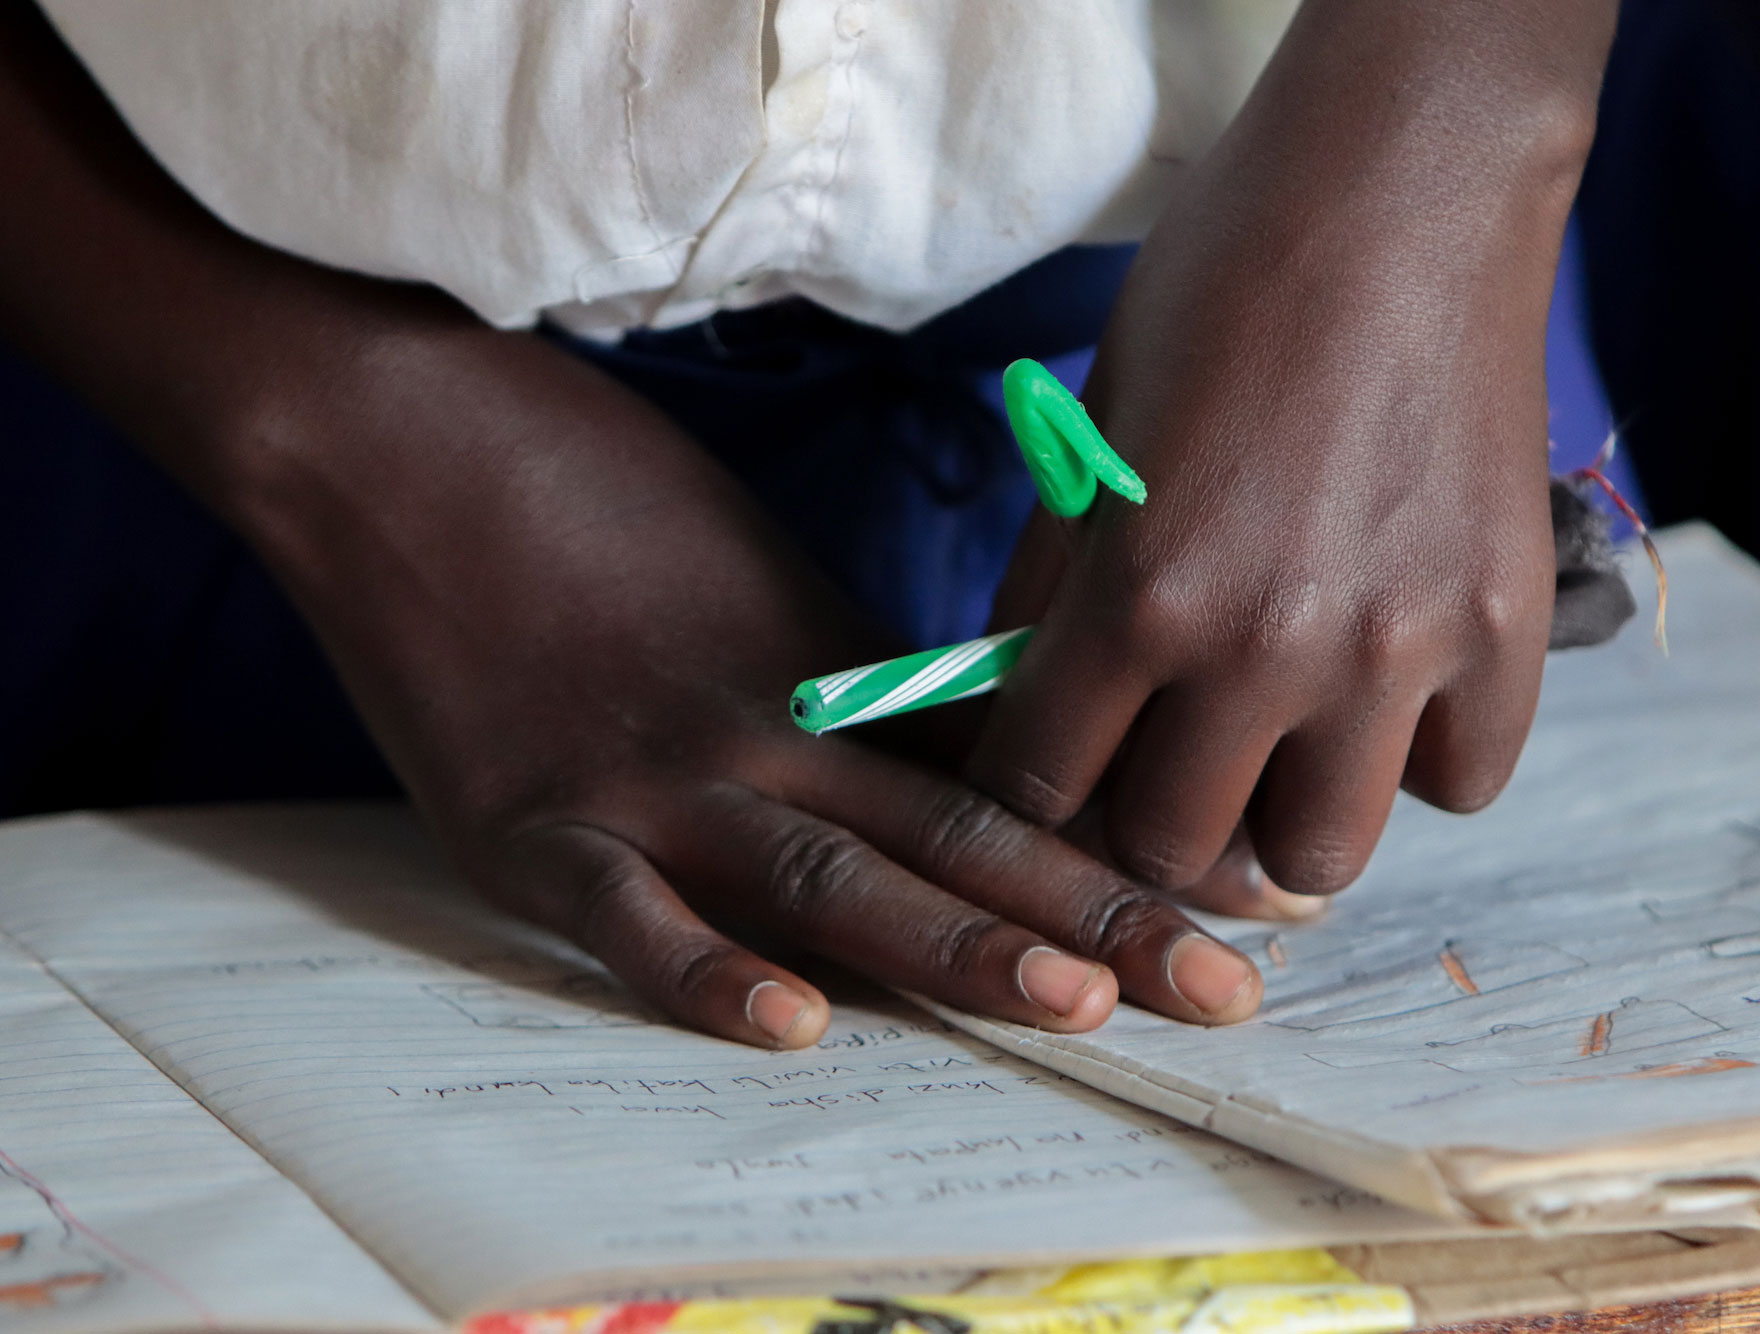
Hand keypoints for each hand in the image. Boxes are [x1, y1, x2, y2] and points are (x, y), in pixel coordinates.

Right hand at [0, 8, 1264, 1049]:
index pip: (999, 789)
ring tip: (1080, 999)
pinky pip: (625, 913)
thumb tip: (971, 770)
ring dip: (957, 943)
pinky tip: (790, 1027)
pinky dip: (701, 970)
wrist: (402, 429)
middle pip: (957, 839)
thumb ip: (852, 694)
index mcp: (826, 680)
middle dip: (1100, 917)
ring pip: (829, 873)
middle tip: (1228, 985)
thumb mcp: (756, 584)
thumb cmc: (585, 492)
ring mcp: (649, 781)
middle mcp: (764, 736)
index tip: (1241, 905)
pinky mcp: (525, 821)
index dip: (1121, 851)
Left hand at [968, 0, 1614, 895]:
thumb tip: (1024, 693)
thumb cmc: (1230, 282)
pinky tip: (1396, 687)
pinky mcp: (1507, 634)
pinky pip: (1460, 784)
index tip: (1055, 762)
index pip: (1039, 786)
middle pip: (1172, 851)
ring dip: (1284, 818)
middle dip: (1148, 815)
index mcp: (1141, 592)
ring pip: (1320, 859)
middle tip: (1167, 757)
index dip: (1029, 783)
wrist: (1408, 188)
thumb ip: (1057, 581)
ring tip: (1287, 743)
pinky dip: (1420, 758)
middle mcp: (1266, 648)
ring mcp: (1399, 653)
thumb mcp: (1097, 425)